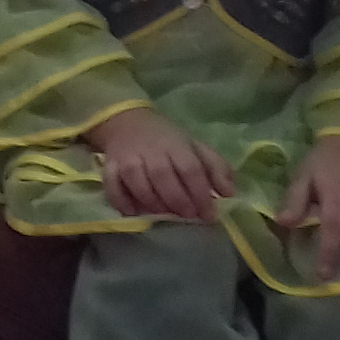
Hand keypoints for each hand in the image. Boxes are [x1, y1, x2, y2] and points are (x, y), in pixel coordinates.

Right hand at [90, 106, 231, 219]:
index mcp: (176, 145)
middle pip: (163, 177)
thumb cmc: (167, 141)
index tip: (209, 214)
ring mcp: (127, 159)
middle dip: (178, 201)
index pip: (190, 169)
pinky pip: (112, 187)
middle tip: (188, 217)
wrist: (126, 122)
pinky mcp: (110, 168)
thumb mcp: (195, 147)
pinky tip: (134, 213)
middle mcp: (151, 151)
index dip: (200, 193)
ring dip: (152, 203)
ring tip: (164, 216)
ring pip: (138, 182)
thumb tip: (230, 193)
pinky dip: (121, 202)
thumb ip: (215, 168)